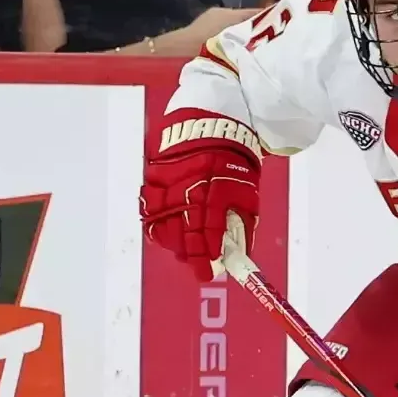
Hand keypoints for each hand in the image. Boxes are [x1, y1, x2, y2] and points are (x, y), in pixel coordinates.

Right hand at [139, 107, 261, 278]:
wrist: (212, 125)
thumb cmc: (234, 162)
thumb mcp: (247, 194)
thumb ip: (242, 224)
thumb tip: (240, 253)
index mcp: (212, 196)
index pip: (206, 237)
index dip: (206, 259)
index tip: (209, 272)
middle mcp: (186, 193)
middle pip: (182, 237)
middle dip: (190, 255)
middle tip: (198, 263)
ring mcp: (166, 186)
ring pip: (162, 226)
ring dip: (173, 242)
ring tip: (184, 247)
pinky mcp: (153, 178)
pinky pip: (150, 209)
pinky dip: (158, 223)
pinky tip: (168, 229)